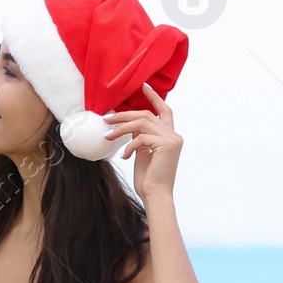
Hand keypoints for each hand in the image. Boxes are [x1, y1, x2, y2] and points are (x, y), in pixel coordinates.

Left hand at [104, 83, 182, 198]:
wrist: (156, 196)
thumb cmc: (148, 178)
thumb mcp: (142, 153)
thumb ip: (140, 138)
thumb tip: (129, 127)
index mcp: (170, 136)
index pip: (164, 110)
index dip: (154, 97)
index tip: (144, 86)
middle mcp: (174, 135)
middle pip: (146, 115)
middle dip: (125, 115)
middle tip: (107, 119)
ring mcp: (172, 139)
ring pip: (142, 123)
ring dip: (121, 128)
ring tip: (108, 135)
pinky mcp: (166, 145)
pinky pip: (141, 138)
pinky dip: (129, 146)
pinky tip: (125, 156)